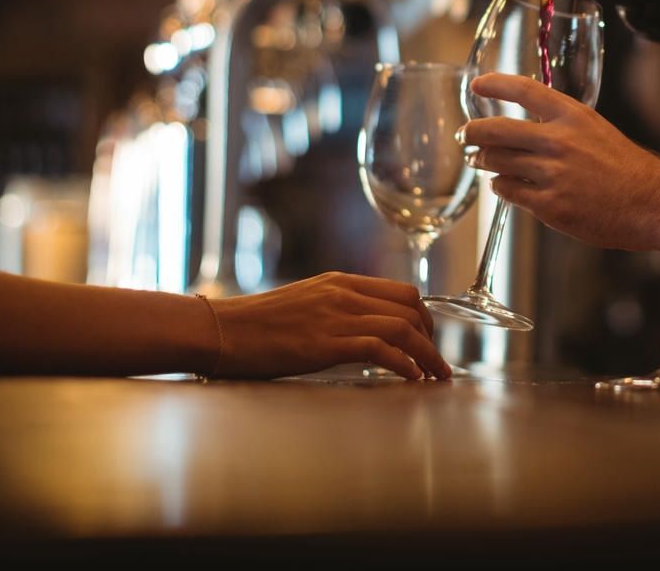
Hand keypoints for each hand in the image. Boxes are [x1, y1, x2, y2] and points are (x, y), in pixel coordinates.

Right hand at [210, 272, 450, 380]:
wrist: (222, 330)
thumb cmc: (257, 325)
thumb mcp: (304, 303)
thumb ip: (335, 309)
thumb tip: (362, 329)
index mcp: (340, 282)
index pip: (401, 291)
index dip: (423, 317)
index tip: (429, 339)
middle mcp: (344, 293)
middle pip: (410, 307)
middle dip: (432, 335)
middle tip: (437, 360)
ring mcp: (336, 316)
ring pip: (402, 327)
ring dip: (427, 354)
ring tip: (437, 375)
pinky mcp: (326, 342)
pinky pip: (381, 348)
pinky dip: (405, 363)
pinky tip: (413, 378)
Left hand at [461, 72, 659, 251]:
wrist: (652, 204)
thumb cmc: (628, 169)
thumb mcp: (597, 131)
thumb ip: (563, 126)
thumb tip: (527, 128)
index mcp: (574, 116)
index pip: (525, 90)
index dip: (496, 84)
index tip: (477, 83)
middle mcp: (559, 141)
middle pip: (497, 130)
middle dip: (474, 132)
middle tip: (466, 134)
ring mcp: (552, 174)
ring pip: (497, 162)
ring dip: (484, 160)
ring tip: (481, 161)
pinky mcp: (549, 205)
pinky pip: (509, 191)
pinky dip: (501, 186)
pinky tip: (503, 185)